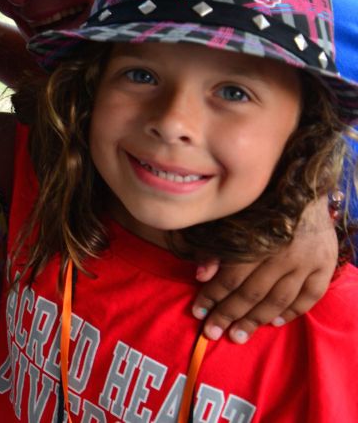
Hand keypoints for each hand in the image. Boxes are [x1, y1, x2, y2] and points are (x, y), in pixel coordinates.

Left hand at [191, 199, 336, 342]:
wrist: (304, 186)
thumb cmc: (260, 203)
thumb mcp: (233, 217)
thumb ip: (217, 246)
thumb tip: (201, 276)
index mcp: (257, 239)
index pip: (230, 277)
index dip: (212, 296)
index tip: (197, 312)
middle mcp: (283, 253)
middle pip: (252, 293)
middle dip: (228, 315)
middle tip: (211, 333)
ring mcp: (307, 262)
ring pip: (278, 300)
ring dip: (255, 321)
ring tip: (236, 336)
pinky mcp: (325, 265)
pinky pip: (309, 297)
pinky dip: (291, 312)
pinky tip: (274, 323)